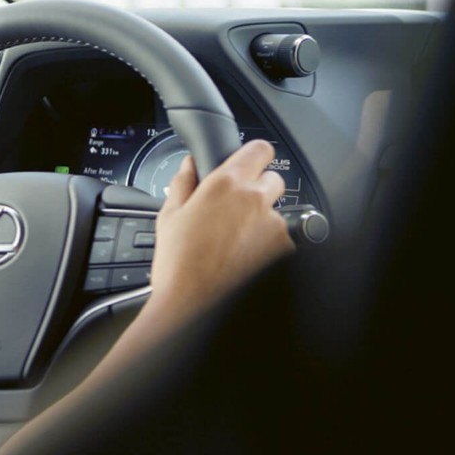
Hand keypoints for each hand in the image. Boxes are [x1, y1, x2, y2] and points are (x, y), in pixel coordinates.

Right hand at [151, 139, 293, 312]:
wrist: (194, 304)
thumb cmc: (178, 263)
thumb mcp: (169, 216)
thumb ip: (183, 182)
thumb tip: (190, 165)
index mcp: (226, 184)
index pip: (260, 150)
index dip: (255, 155)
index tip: (249, 163)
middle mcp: (256, 201)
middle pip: (273, 180)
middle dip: (258, 190)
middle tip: (236, 210)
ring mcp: (274, 227)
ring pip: (276, 213)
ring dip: (262, 221)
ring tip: (235, 243)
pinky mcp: (285, 251)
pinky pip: (281, 240)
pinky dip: (268, 247)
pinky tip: (245, 258)